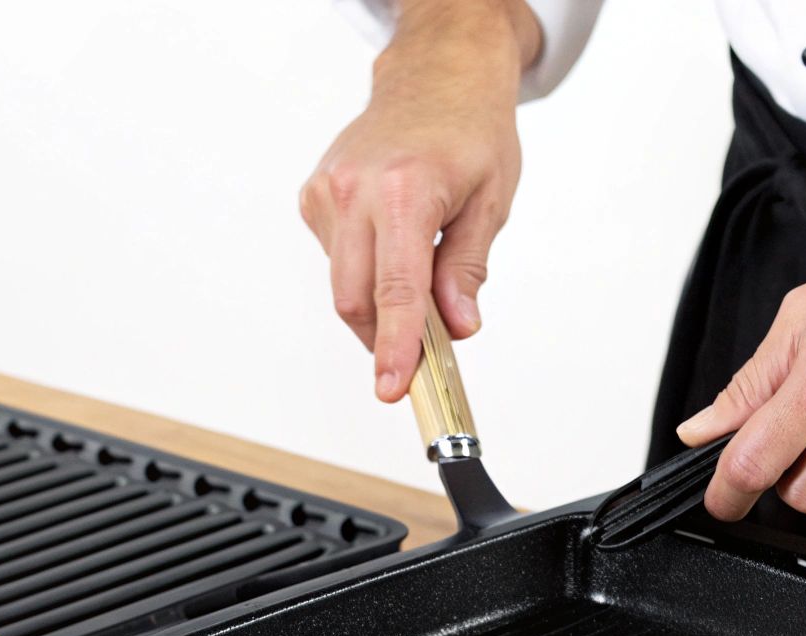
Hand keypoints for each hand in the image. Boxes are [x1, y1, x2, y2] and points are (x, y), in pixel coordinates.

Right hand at [298, 1, 538, 402]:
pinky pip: (337, 259)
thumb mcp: (491, 200)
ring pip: (344, 285)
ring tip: (420, 272)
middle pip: (356, 300)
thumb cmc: (470, 130)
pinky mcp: (314, 196)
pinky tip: (393, 241)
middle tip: (423, 353)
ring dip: (378, 302)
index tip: (391, 389)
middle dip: (385, 337)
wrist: (436, 76)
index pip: (395, 291)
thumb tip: (458, 328)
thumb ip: (467, 269)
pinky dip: (365, 270)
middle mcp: (355, 191)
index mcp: (405, 192)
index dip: (394, 348)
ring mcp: (327, 192)